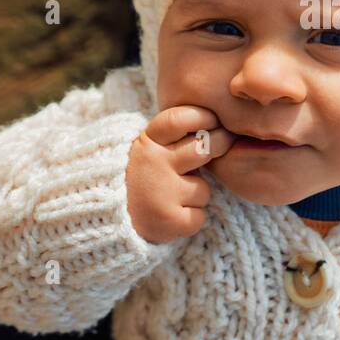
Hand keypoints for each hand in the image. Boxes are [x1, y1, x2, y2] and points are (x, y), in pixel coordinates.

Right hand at [125, 106, 235, 243]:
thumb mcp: (154, 150)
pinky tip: (173, 216)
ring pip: (204, 188)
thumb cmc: (147, 178)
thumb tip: (222, 123)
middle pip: (204, 147)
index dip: (203, 117)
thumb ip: (180, 137)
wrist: (116, 222)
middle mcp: (152, 163)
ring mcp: (160, 192)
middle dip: (221, 144)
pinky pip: (199, 215)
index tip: (214, 120)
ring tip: (175, 197)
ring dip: (197, 195)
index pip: (179, 119)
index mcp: (147, 142)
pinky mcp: (169, 219)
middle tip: (224, 144)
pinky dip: (191, 219)